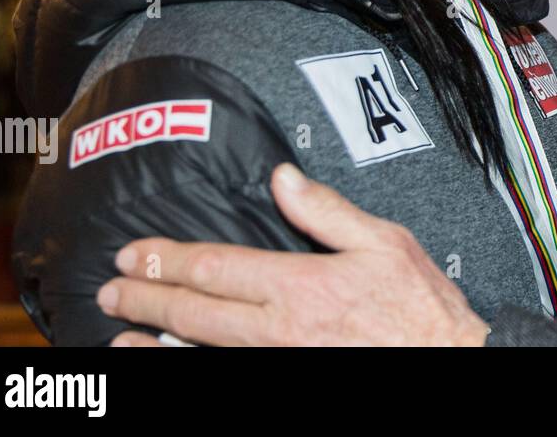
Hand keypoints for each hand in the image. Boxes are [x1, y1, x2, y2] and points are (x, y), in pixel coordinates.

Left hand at [97, 163, 490, 346]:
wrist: (445, 360)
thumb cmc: (420, 306)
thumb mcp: (383, 241)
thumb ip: (327, 211)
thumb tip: (284, 178)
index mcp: (301, 285)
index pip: (216, 268)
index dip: (167, 259)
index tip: (134, 251)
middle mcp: (281, 328)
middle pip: (196, 311)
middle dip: (147, 296)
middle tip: (111, 287)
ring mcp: (280, 360)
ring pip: (201, 350)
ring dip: (154, 341)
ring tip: (119, 333)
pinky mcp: (287, 378)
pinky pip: (225, 373)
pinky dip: (188, 367)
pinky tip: (167, 361)